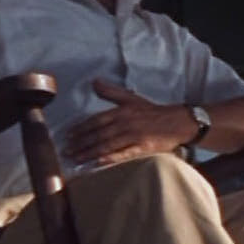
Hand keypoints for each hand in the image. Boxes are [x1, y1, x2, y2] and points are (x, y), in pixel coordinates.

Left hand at [64, 79, 196, 165]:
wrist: (177, 122)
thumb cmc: (153, 111)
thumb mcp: (131, 98)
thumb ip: (112, 92)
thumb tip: (94, 81)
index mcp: (121, 111)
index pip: (96, 120)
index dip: (81, 128)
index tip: (68, 135)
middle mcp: (125, 122)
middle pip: (98, 134)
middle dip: (80, 143)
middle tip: (66, 151)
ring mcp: (133, 136)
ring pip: (107, 144)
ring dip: (89, 152)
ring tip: (76, 159)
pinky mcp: (142, 147)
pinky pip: (122, 154)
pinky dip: (109, 158)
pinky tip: (98, 162)